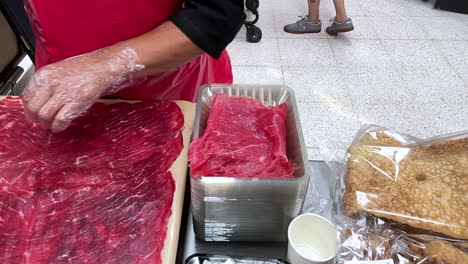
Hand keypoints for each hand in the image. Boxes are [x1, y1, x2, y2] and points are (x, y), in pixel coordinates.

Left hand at [22, 47, 142, 132]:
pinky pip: (60, 120)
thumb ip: (47, 84)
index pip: (26, 96)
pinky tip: (60, 126)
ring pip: (44, 116)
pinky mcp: (75, 102)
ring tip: (52, 125)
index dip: (29, 108)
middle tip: (41, 122)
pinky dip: (58, 127)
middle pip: (33, 109)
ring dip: (47, 124)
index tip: (33, 113)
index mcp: (44, 74)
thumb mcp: (59, 71)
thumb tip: (40, 100)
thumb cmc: (85, 68)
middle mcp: (51, 83)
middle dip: (35, 119)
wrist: (103, 67)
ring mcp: (63, 93)